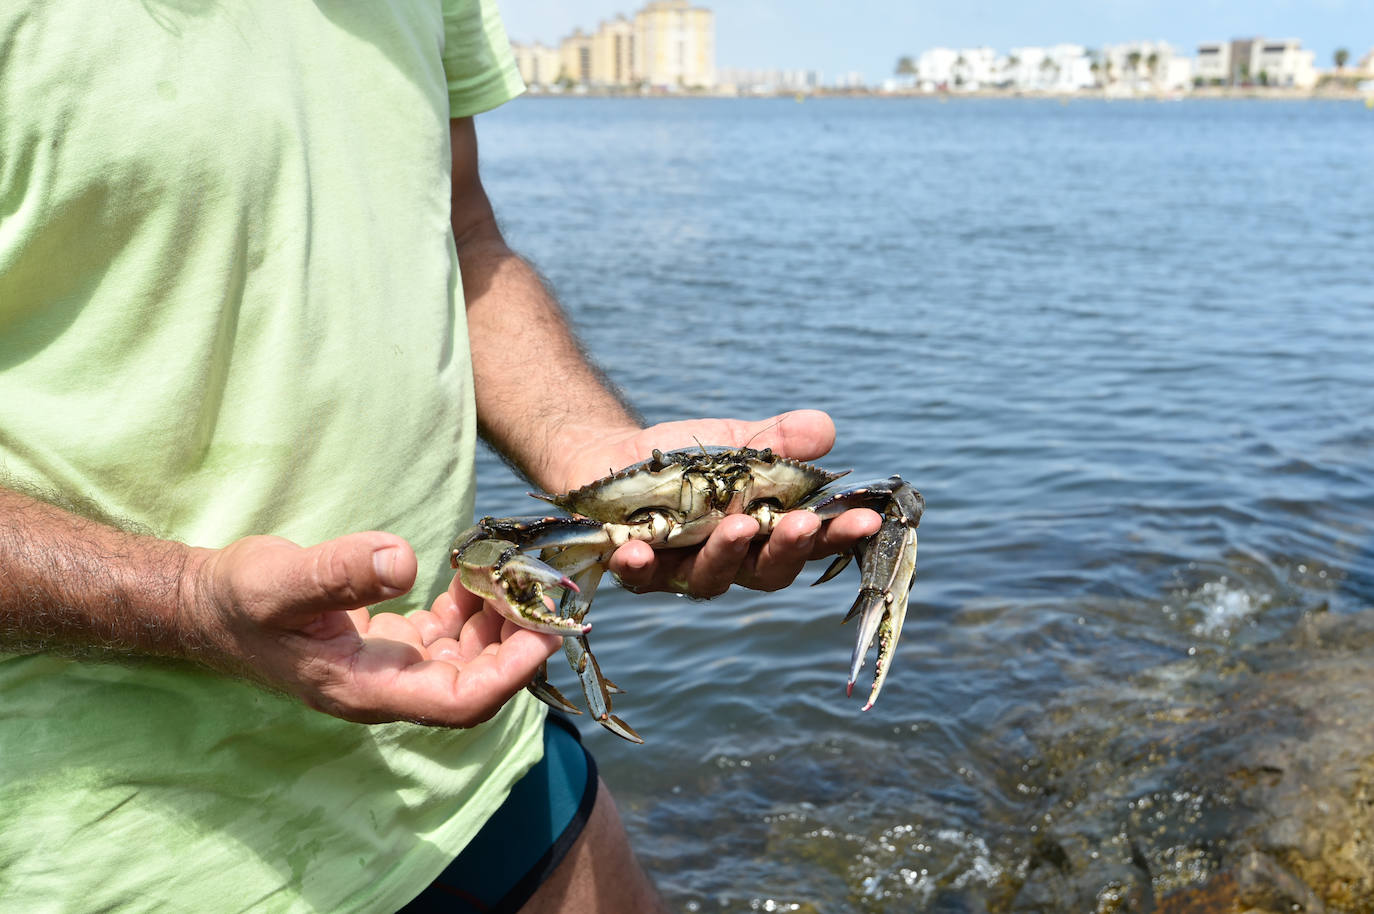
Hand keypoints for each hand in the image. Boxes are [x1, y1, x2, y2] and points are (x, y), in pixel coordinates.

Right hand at [182, 532, 560, 725]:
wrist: (208, 606)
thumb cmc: (238, 598)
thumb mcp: (279, 580)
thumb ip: (337, 573)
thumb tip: (401, 559)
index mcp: (366, 689)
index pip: (459, 702)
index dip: (509, 673)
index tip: (544, 633)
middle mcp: (386, 688)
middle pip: (475, 684)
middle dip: (516, 644)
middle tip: (542, 593)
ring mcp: (390, 670)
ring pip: (467, 661)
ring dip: (498, 625)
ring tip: (514, 575)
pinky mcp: (390, 647)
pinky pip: (447, 639)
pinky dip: (471, 611)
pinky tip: (475, 576)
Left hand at [554, 409, 882, 597]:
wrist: (609, 459)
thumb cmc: (685, 460)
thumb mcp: (736, 443)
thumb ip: (779, 442)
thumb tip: (825, 429)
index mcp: (764, 537)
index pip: (810, 542)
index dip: (838, 536)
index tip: (866, 520)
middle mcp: (729, 564)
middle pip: (766, 571)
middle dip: (786, 548)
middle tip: (798, 525)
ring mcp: (681, 571)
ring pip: (709, 577)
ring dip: (725, 555)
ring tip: (736, 527)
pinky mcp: (634, 569)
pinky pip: (639, 577)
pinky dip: (640, 567)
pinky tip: (636, 552)